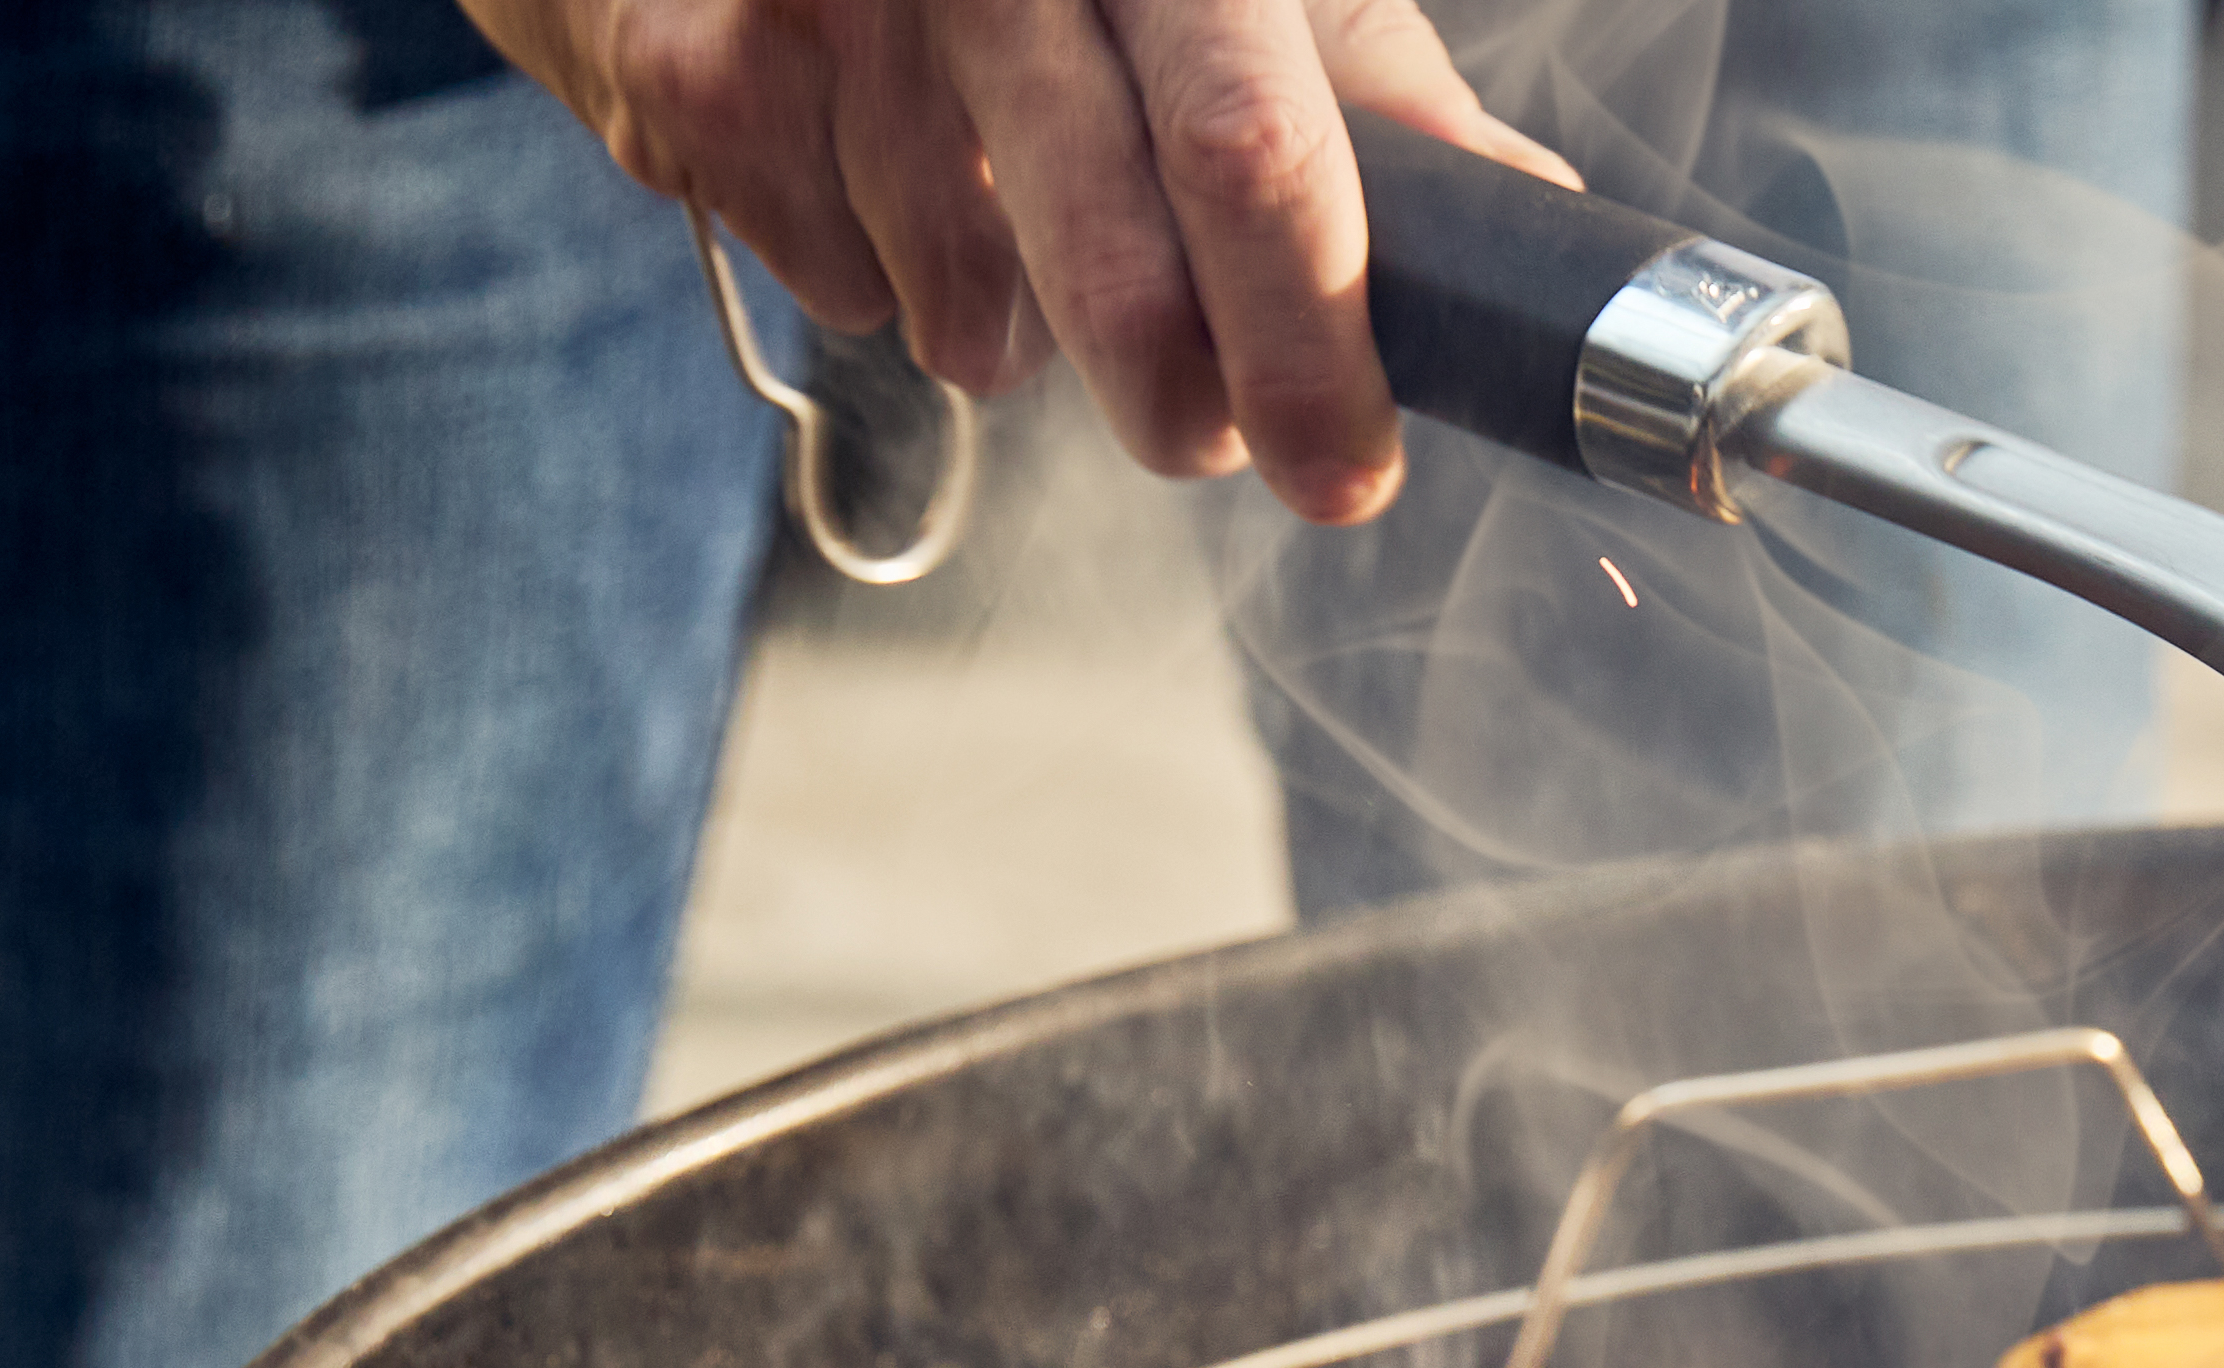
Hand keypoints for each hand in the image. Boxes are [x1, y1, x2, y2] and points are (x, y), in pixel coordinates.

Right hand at [466, 0, 1576, 519]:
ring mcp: (834, 4)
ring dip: (1012, 321)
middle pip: (1114, 259)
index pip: (1253, 144)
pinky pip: (844, 284)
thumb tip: (1522, 210)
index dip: (1312, 336)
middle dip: (1179, 398)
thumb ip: (1358, 78)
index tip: (1345, 466)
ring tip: (1006, 213)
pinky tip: (881, 174)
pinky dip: (881, 272)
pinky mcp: (702, 74)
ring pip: (968, 302)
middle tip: (1203, 431)